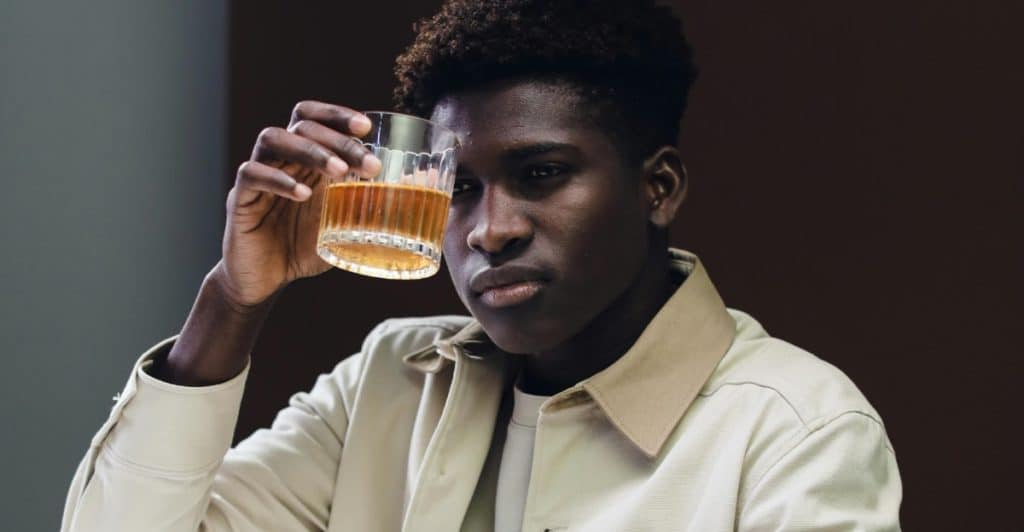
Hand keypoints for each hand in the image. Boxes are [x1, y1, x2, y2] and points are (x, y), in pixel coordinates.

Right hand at [217, 101, 381, 306]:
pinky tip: (303, 194)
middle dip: (338, 139)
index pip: (313, 118)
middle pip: (301, 125)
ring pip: (273, 139)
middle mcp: (279, 159)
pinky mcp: (239, 199)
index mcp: (303, 159)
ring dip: (310, 150)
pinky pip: (251, 174)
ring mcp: (258, 176)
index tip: (366, 126)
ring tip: (339, 172)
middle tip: (368, 165)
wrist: (264, 281)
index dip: (337, 114)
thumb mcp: (347, 224)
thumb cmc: (303, 247)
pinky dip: (279, 180)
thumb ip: (379, 201)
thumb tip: (428, 182)